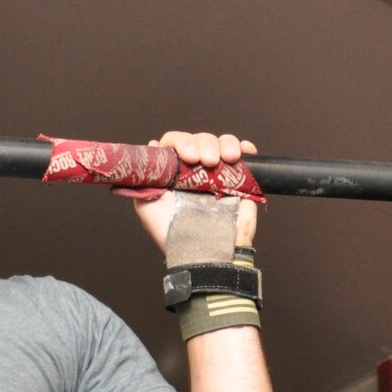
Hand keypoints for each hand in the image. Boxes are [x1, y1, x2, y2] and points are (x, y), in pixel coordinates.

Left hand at [131, 131, 259, 255]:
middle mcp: (197, 171)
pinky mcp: (241, 182)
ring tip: (225, 160)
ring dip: (224, 145)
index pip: (176, 143)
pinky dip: (244, 148)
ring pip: (222, 143)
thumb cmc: (173, 234)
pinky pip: (246, 157)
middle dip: (203, 144)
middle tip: (205, 161)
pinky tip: (241, 153)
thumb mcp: (146, 206)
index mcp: (176, 173)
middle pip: (200, 139)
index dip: (181, 143)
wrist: (204, 252)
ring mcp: (220, 175)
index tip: (187, 156)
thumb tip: (152, 146)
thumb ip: (145, 178)